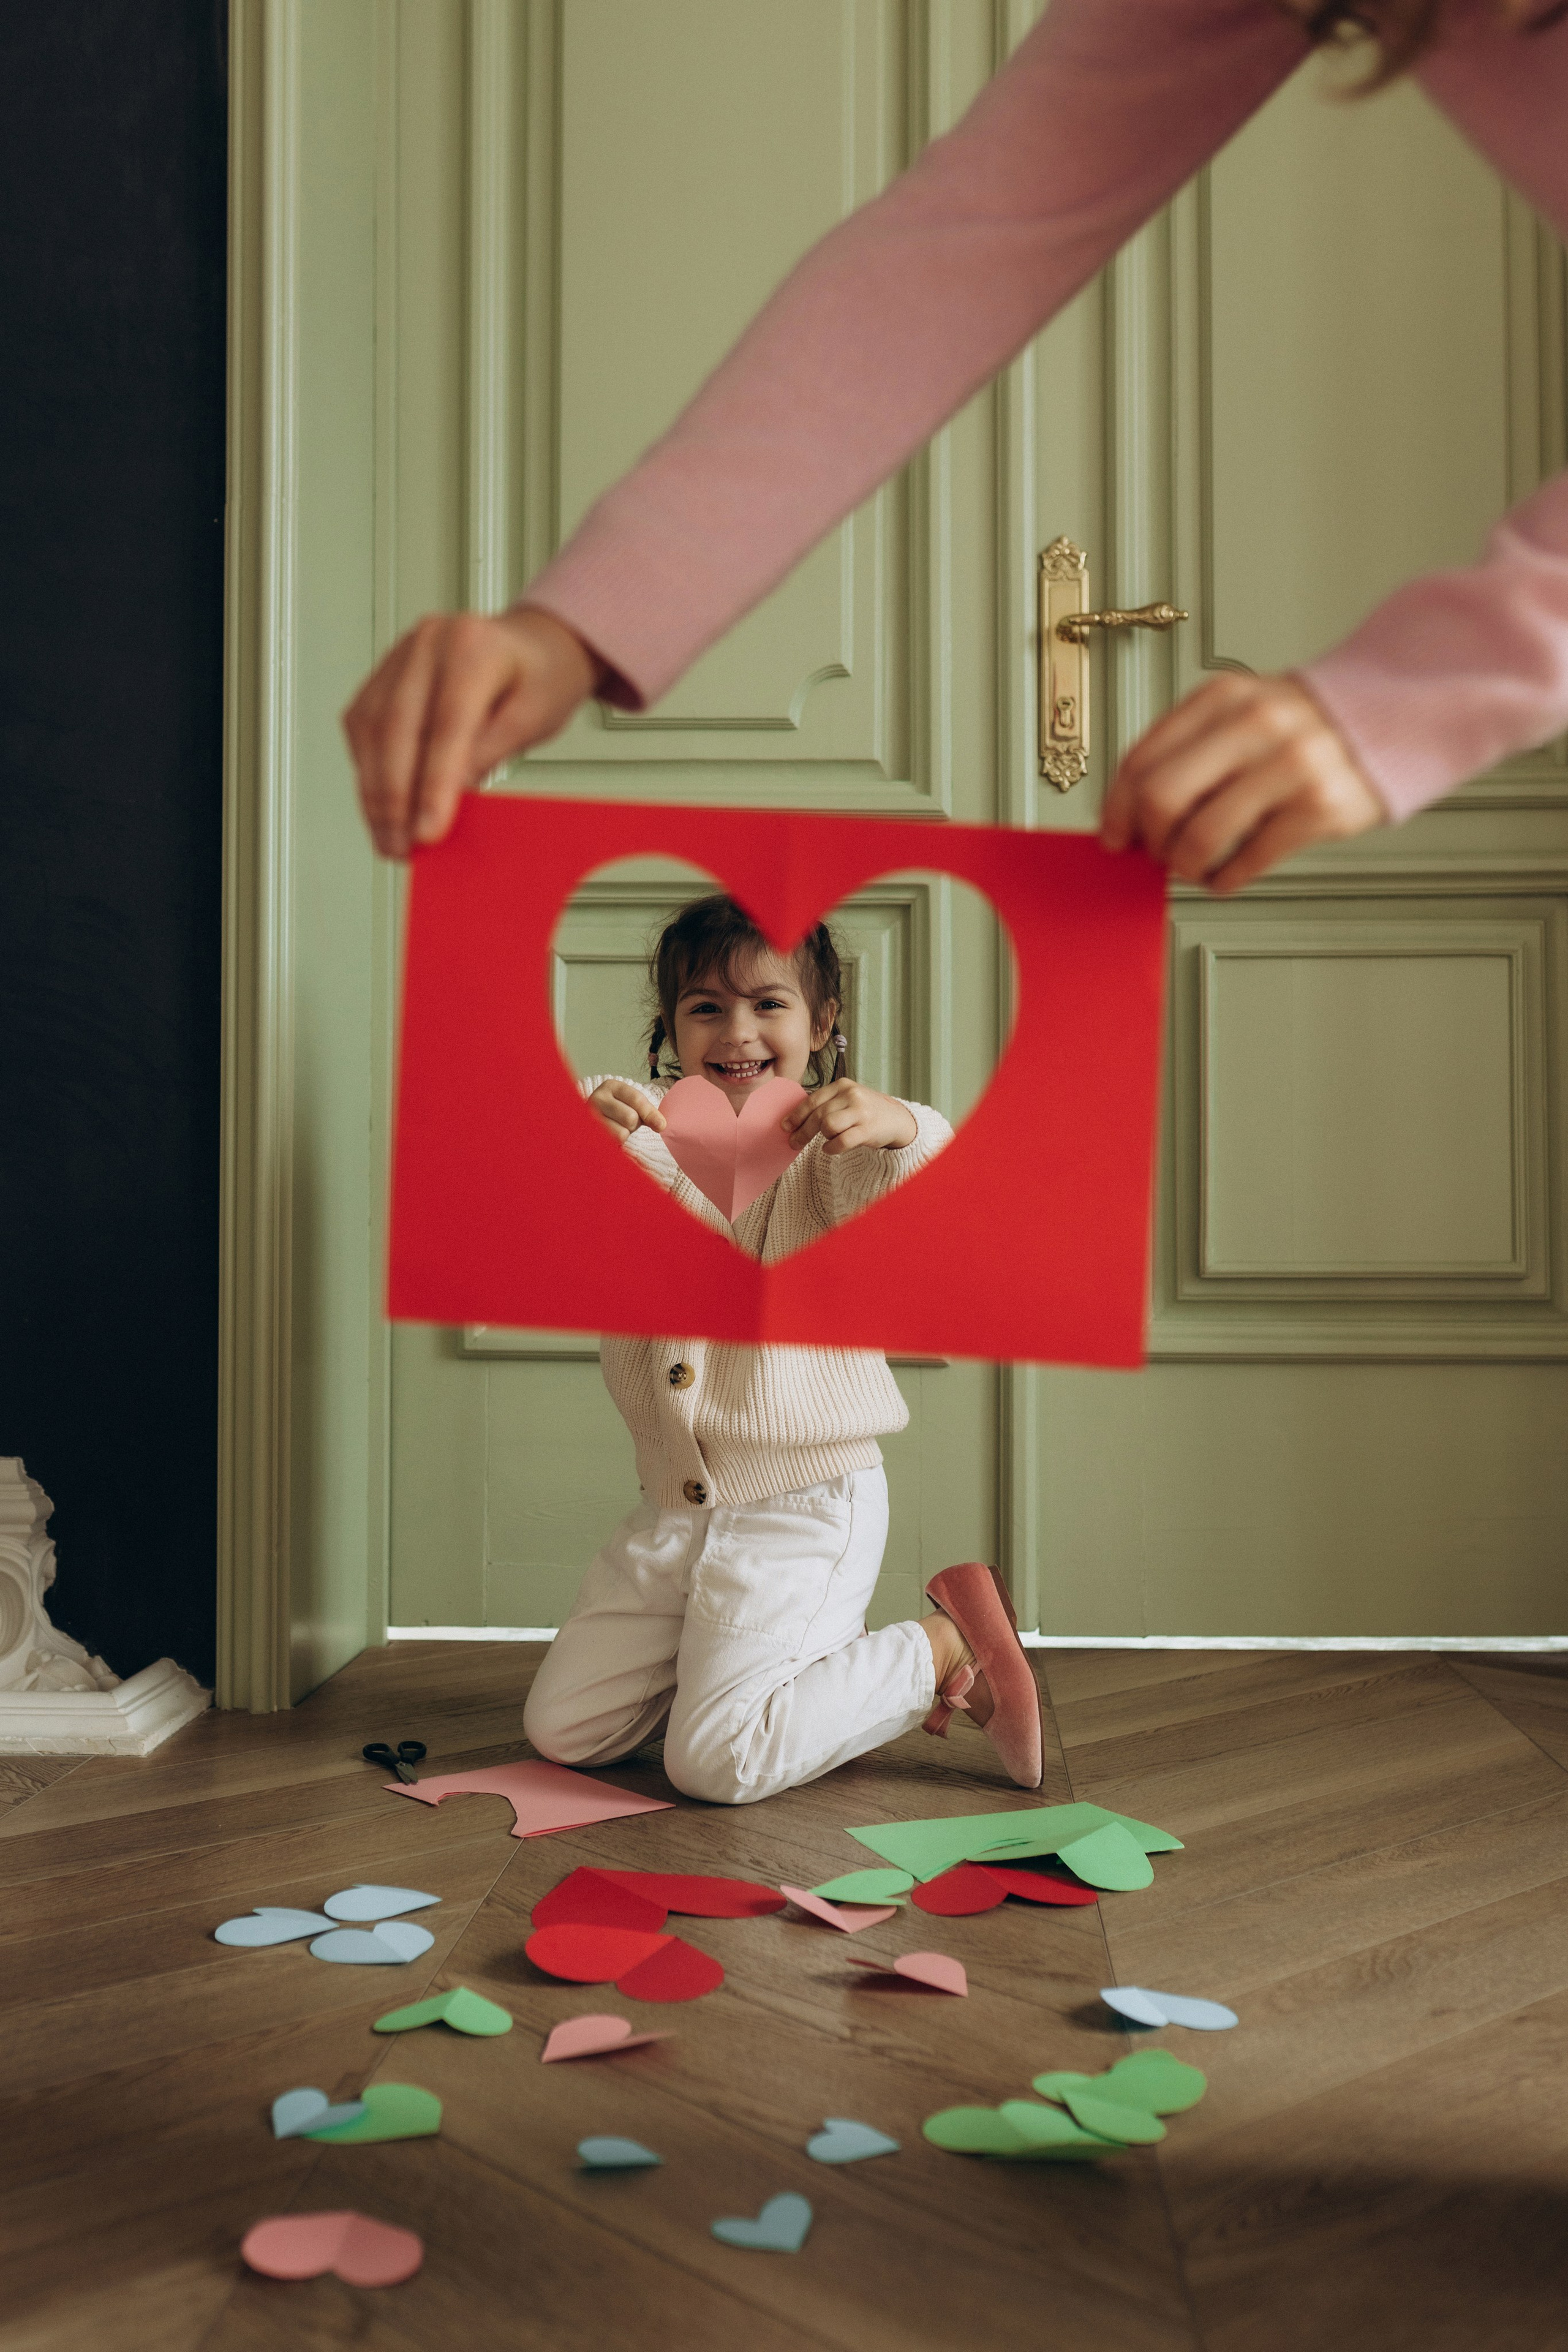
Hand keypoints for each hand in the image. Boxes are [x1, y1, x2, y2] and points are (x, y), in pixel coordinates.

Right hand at [342, 605, 600, 858]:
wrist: (531, 646)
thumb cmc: (540, 678)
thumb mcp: (534, 718)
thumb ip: (490, 752)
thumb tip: (445, 798)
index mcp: (472, 647)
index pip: (446, 726)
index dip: (432, 786)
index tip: (427, 833)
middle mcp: (428, 644)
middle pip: (396, 728)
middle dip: (394, 799)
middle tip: (401, 847)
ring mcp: (399, 657)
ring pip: (370, 730)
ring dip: (374, 793)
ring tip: (388, 838)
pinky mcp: (382, 676)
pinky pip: (362, 727)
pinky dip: (368, 772)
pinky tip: (378, 806)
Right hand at [588, 1080, 666, 1138]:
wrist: (591, 1120)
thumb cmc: (617, 1111)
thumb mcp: (632, 1104)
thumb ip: (648, 1112)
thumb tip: (661, 1125)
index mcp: (611, 1086)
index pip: (637, 1099)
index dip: (650, 1114)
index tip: (661, 1126)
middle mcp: (598, 1098)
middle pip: (631, 1118)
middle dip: (634, 1124)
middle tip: (625, 1122)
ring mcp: (590, 1117)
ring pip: (622, 1133)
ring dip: (624, 1134)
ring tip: (616, 1128)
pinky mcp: (589, 1135)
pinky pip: (612, 1144)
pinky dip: (616, 1143)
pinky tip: (610, 1135)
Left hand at [783, 1080, 916, 1155]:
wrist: (897, 1119)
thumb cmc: (865, 1111)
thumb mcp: (847, 1099)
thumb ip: (826, 1104)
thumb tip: (794, 1119)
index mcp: (843, 1085)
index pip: (813, 1100)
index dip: (796, 1115)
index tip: (785, 1126)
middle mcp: (851, 1095)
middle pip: (818, 1115)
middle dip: (802, 1131)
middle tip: (794, 1142)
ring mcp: (861, 1112)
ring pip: (828, 1126)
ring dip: (822, 1137)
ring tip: (825, 1141)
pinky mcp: (868, 1129)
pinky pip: (842, 1141)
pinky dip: (832, 1148)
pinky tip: (830, 1149)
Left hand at [1100, 673, 1385, 892]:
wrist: (1390, 719)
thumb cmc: (1301, 728)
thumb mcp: (1239, 715)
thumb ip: (1187, 752)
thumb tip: (1128, 816)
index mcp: (1222, 698)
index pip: (1141, 760)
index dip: (1117, 810)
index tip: (1115, 837)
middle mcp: (1254, 724)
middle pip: (1162, 798)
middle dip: (1151, 840)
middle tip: (1158, 853)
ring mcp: (1290, 765)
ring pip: (1201, 837)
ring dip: (1187, 866)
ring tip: (1195, 867)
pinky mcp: (1319, 807)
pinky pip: (1247, 861)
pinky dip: (1224, 880)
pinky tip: (1226, 876)